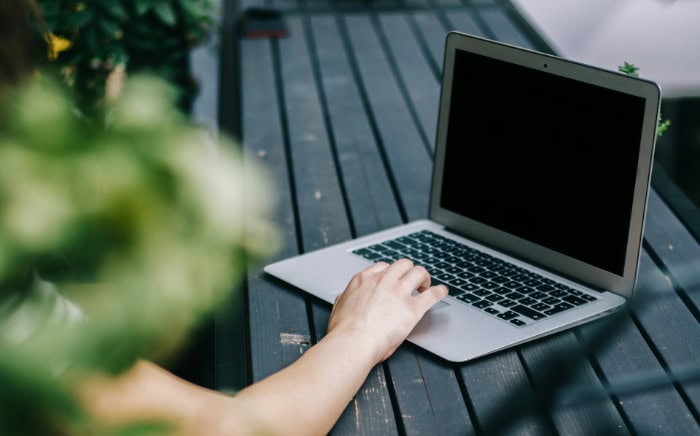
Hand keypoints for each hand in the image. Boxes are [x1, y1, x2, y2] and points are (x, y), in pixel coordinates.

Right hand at [327, 259, 447, 362]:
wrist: (352, 343)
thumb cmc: (343, 331)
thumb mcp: (339, 306)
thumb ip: (346, 298)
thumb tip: (345, 297)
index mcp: (364, 279)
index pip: (384, 267)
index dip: (392, 274)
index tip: (395, 280)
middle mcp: (383, 281)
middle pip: (403, 265)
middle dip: (409, 271)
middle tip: (412, 282)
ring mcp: (399, 293)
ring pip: (419, 272)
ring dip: (424, 278)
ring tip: (426, 286)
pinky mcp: (412, 308)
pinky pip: (432, 294)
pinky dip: (440, 291)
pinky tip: (442, 292)